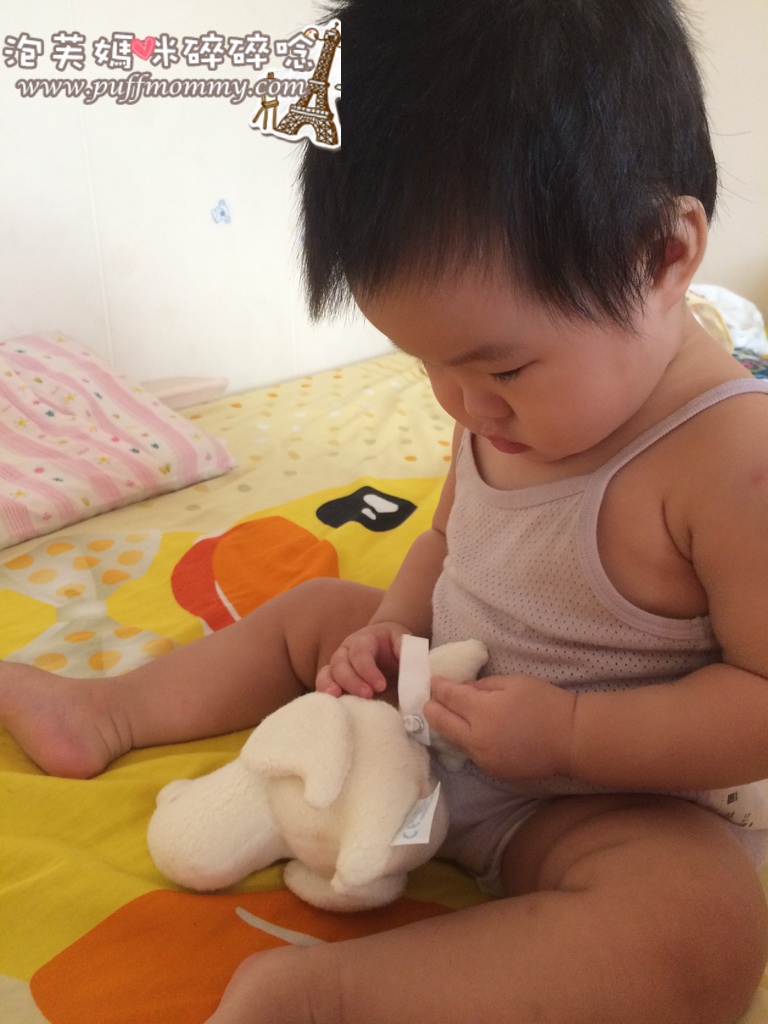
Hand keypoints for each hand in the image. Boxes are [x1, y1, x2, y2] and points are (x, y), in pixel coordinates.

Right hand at [315, 622, 411, 698]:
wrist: (385, 646)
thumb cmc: (394, 645)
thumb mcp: (403, 640)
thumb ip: (406, 648)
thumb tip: (409, 661)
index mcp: (363, 640)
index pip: (360, 653)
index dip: (368, 669)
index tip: (381, 685)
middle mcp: (345, 651)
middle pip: (340, 664)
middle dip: (352, 681)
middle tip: (367, 695)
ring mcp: (337, 665)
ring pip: (326, 674)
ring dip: (329, 686)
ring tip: (336, 698)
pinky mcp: (334, 680)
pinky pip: (324, 686)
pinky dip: (325, 695)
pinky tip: (332, 707)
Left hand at [424, 673, 575, 779]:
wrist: (570, 739)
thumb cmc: (545, 703)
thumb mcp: (513, 682)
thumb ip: (482, 686)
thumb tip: (461, 690)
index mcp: (483, 711)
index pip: (449, 697)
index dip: (438, 687)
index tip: (433, 680)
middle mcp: (476, 737)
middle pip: (440, 722)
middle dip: (431, 708)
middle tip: (429, 699)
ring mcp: (483, 757)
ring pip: (453, 740)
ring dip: (447, 725)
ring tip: (445, 713)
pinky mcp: (492, 770)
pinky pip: (470, 752)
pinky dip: (466, 739)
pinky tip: (471, 730)